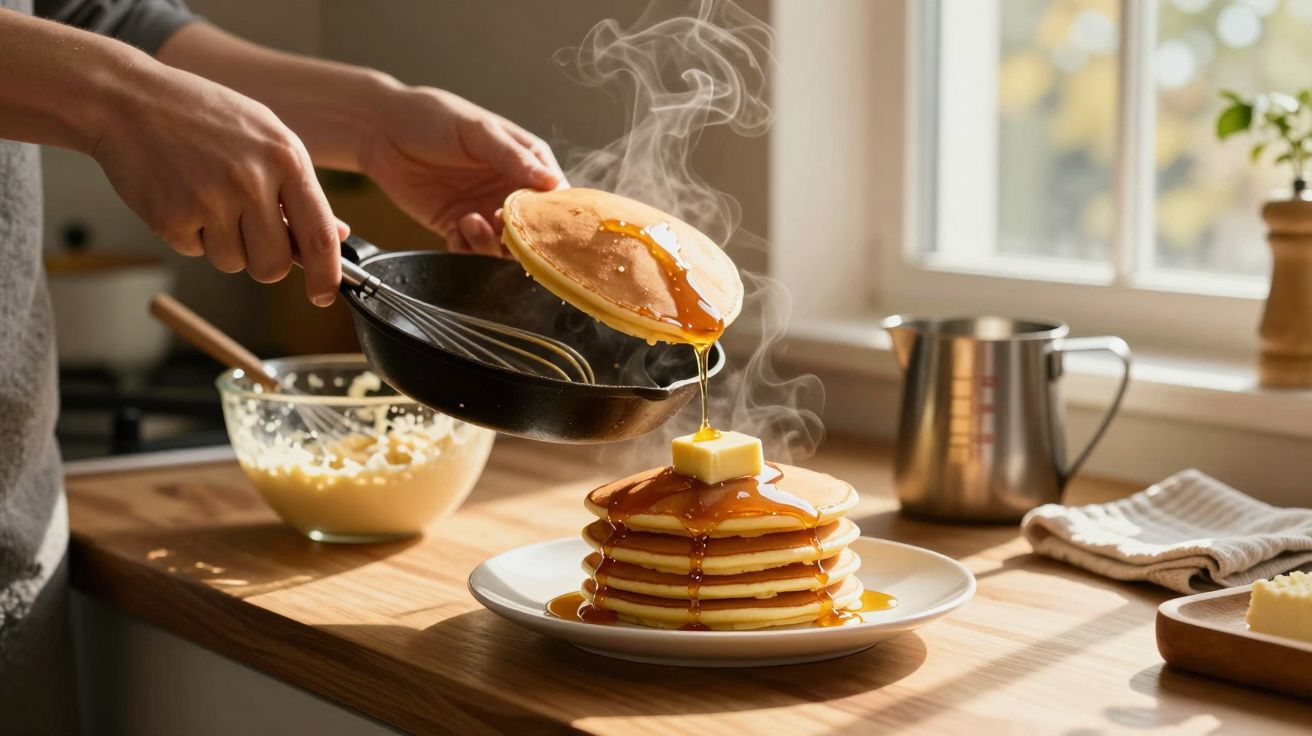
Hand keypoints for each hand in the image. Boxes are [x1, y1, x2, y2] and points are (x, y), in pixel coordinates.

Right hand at [92, 62, 347, 304]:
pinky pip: (195, 251)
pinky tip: (180, 194)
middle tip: (248, 234)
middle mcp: (252, 181)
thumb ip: (301, 188)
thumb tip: (339, 234)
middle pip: (274, 266)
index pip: (320, 237)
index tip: (325, 296)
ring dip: (223, 245)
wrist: (127, 99)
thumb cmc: (203, 116)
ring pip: (234, 264)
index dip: (327, 277)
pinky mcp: (172, 218)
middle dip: (264, 263)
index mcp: (286, 159)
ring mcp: (210, 200)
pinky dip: (189, 234)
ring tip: (206, 197)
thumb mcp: (266, 136)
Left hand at [359, 87, 564, 255]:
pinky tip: (455, 230)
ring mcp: (484, 209)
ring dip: (491, 243)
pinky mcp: (457, 225)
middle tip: (497, 221)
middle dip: (520, 235)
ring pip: (504, 246)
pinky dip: (468, 248)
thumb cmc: (432, 118)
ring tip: (470, 221)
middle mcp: (509, 189)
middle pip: (533, 228)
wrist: (380, 130)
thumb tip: (552, 183)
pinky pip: (472, 250)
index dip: (551, 213)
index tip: (536, 220)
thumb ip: (513, 158)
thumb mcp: (477, 132)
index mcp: (525, 161)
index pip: (554, 195)